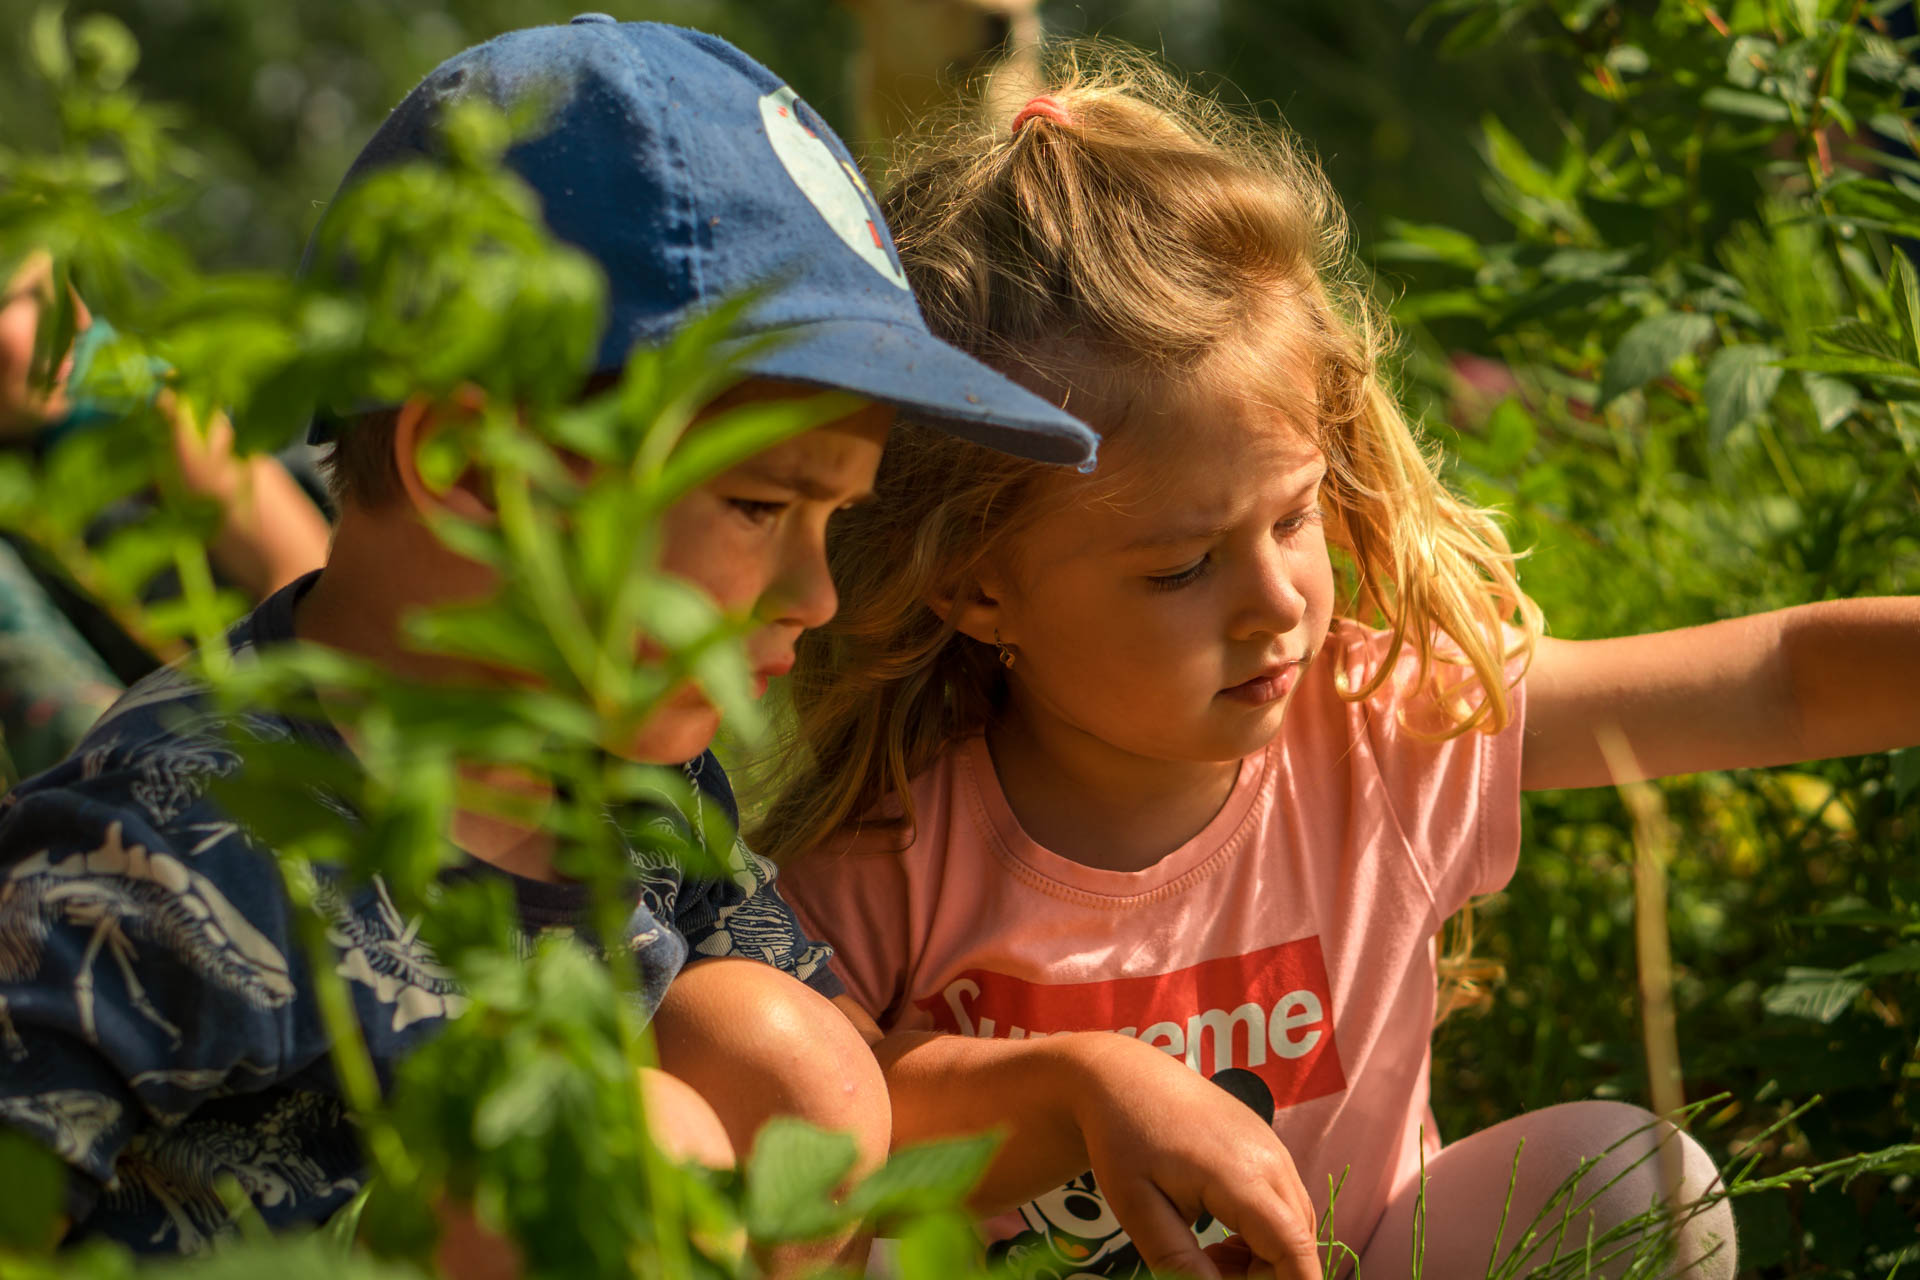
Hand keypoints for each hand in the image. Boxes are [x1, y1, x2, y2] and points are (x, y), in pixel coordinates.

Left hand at [1071, 1035, 1322, 1279]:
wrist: (1123, 1076)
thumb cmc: (1123, 1138)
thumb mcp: (1136, 1206)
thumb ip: (1178, 1259)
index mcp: (1241, 1176)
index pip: (1294, 1249)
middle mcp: (1272, 1160)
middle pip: (1298, 1243)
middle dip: (1263, 1277)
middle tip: (1206, 1272)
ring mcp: (1274, 1149)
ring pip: (1295, 1226)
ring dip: (1263, 1258)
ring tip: (1208, 1255)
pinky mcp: (1268, 1147)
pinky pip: (1285, 1206)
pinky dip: (1264, 1234)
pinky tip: (1221, 1235)